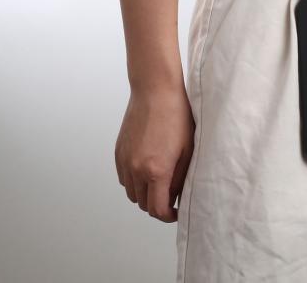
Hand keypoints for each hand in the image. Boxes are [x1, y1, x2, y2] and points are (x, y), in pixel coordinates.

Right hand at [114, 86, 194, 221]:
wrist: (155, 90)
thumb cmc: (176, 115)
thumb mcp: (187, 149)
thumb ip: (181, 177)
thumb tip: (176, 196)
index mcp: (156, 170)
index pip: (157, 209)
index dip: (168, 216)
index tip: (176, 213)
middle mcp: (136, 169)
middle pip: (143, 204)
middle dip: (157, 205)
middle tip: (171, 196)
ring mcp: (125, 161)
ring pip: (132, 193)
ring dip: (145, 194)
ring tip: (160, 182)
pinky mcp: (118, 152)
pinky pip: (124, 178)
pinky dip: (134, 181)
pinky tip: (147, 169)